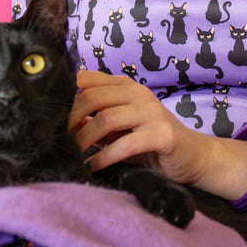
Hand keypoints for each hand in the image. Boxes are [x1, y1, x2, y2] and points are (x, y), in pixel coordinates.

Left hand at [68, 70, 204, 184]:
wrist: (191, 156)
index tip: (55, 119)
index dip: (66, 99)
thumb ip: (96, 117)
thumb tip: (61, 121)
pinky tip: (95, 166)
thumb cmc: (149, 140)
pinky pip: (125, 144)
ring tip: (76, 154)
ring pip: (106, 119)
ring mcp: (152, 112)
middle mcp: (139, 93)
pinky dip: (104, 157)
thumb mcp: (120, 124)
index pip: (87, 80)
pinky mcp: (162, 134)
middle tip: (63, 141)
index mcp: (126, 86)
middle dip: (72, 121)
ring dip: (85, 139)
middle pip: (92, 98)